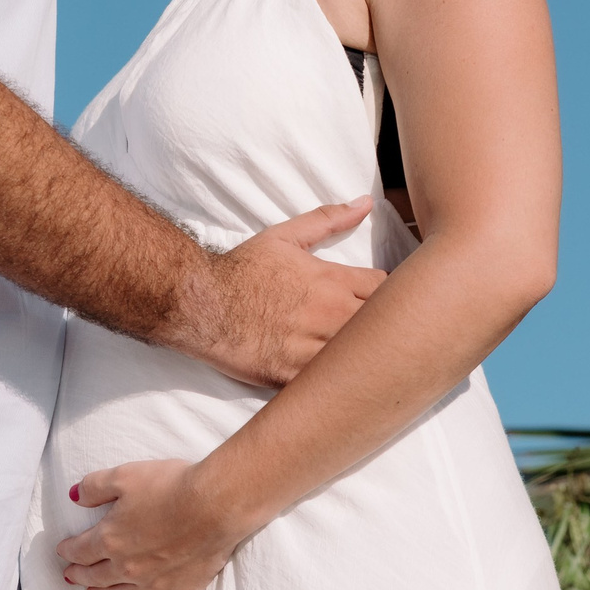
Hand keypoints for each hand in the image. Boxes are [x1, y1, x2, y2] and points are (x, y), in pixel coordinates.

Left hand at [57, 460, 251, 589]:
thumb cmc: (170, 486)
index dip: (69, 551)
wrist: (215, 505)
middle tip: (71, 576)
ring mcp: (152, 584)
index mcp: (110, 538)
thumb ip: (94, 487)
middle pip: (96, 576)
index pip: (81, 550)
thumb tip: (73, 497)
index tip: (63, 551)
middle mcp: (126, 567)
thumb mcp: (124, 476)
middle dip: (80, 575)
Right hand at [166, 200, 384, 386]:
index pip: (387, 290)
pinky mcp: (295, 377)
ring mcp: (314, 349)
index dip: (387, 294)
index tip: (378, 300)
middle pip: (384, 327)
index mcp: (334, 282)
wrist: (202, 303)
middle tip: (377, 330)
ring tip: (362, 357)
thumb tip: (365, 203)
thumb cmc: (242, 269)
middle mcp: (331, 315)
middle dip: (384, 326)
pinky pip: (330, 386)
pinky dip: (338, 382)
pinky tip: (337, 380)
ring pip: (362, 359)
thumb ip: (328, 219)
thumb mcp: (286, 236)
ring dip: (364, 356)